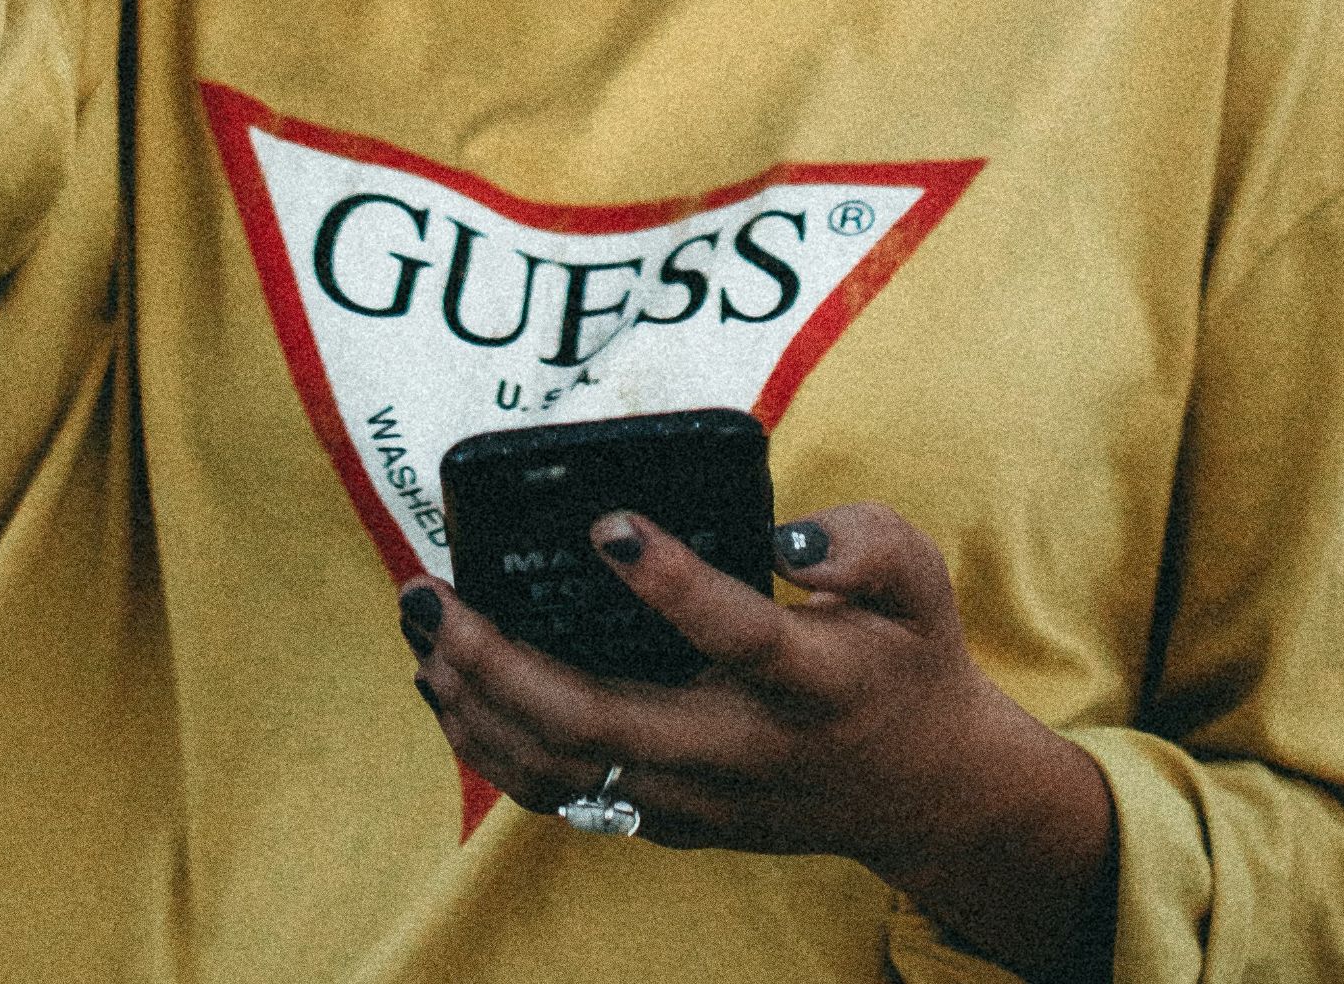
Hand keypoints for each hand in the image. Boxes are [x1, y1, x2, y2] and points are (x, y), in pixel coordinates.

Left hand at [398, 504, 1113, 979]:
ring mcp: (697, 799)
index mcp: (814, 684)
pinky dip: (489, 743)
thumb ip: (866, 541)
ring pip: (559, 770)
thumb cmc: (906, 664)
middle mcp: (744, 753)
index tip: (607, 524)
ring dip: (473, 703)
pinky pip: (559, 791)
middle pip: (600, 723)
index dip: (672, 585)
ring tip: (422, 628)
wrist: (921, 791)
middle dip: (496, 660)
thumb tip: (784, 540)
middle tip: (428, 592)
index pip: (740, 637)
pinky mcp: (667, 819)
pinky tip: (448, 684)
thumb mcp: (921, 584)